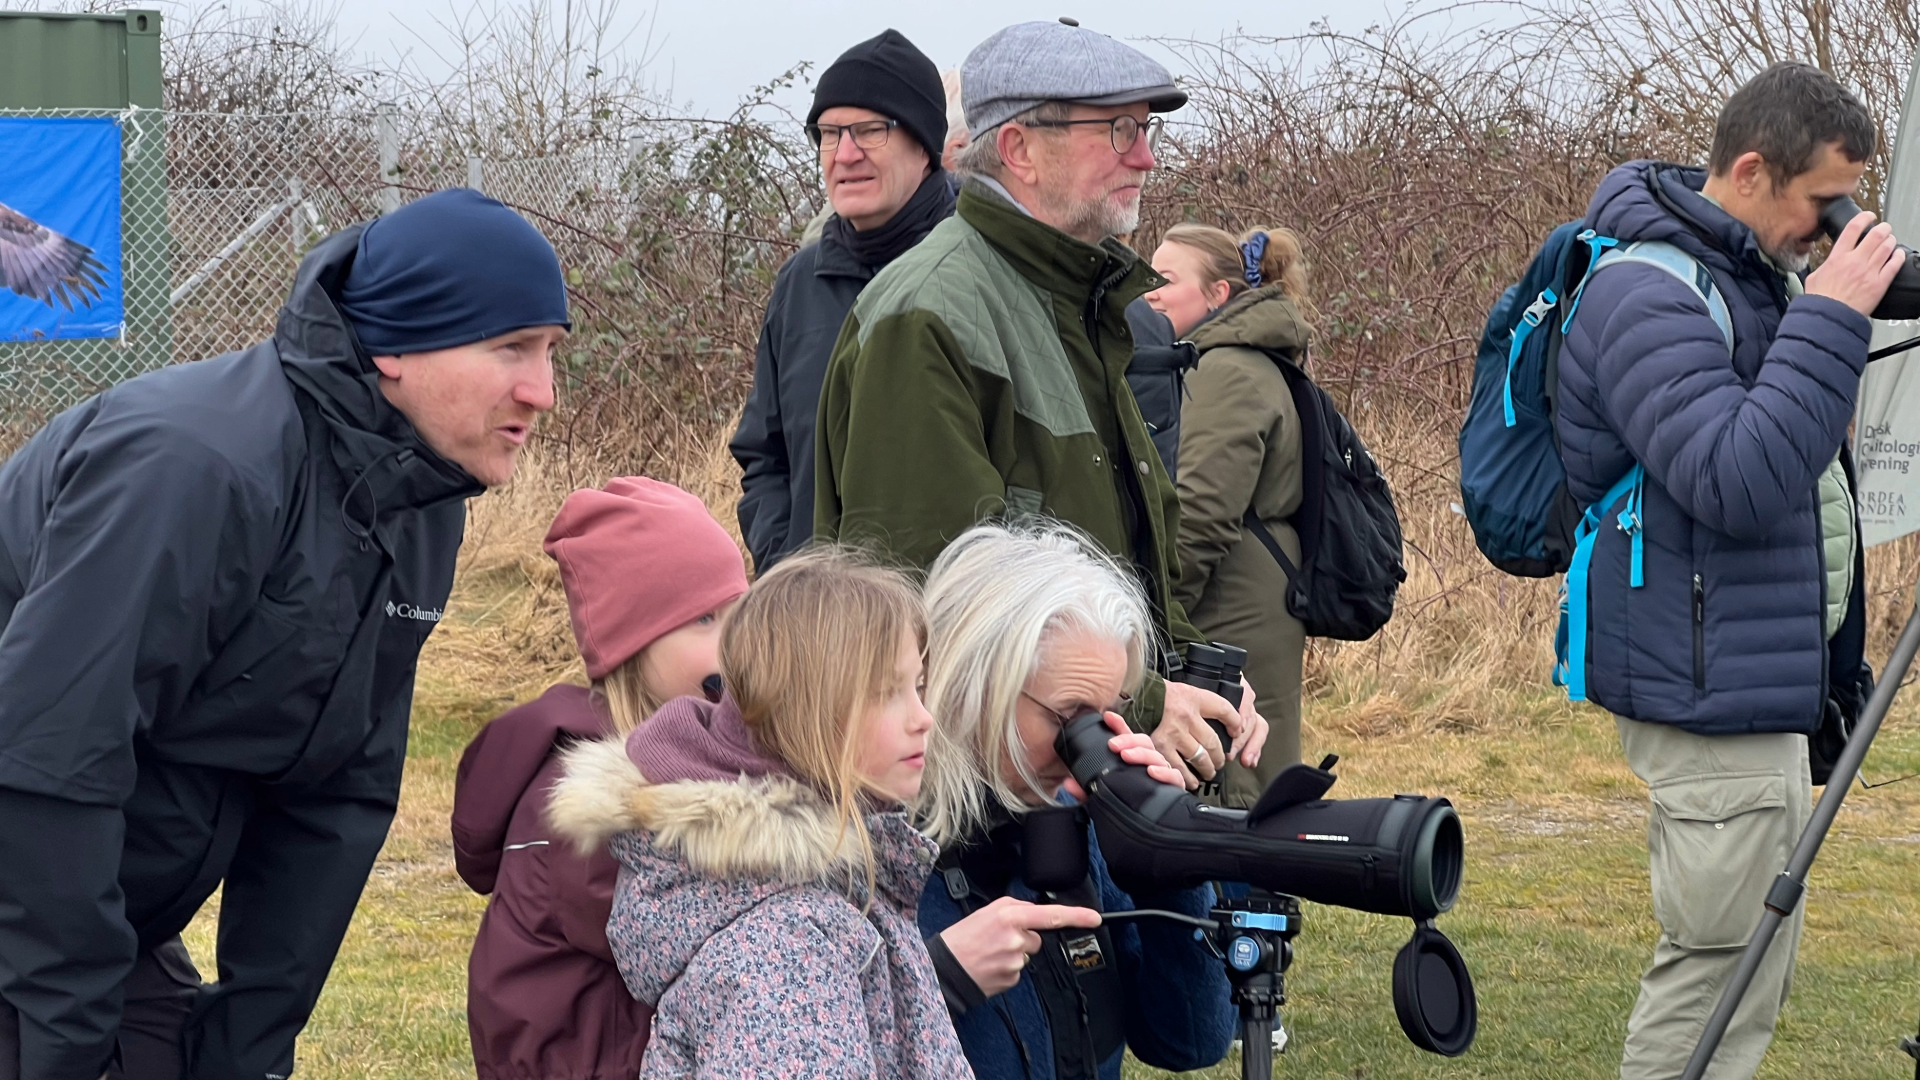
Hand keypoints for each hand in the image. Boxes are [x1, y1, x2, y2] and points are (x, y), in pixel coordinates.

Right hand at [939, 896, 1101, 995]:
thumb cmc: (962, 937)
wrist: (944, 968)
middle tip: (997, 939)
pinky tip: (991, 965)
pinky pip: (1019, 971)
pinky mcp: (1012, 979)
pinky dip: (1007, 968)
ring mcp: (1015, 962)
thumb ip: (1015, 908)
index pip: (1051, 915)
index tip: (1094, 918)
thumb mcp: (987, 911)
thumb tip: (1034, 915)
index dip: (1076, 916)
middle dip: (1023, 937)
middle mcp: (1016, 939)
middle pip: (1036, 938)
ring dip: (1013, 953)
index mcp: (1010, 916)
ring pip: (1027, 955)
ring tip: (990, 952)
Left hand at [1062, 711, 1182, 800]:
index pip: (1126, 737)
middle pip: (1142, 741)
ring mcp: (1162, 772)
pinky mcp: (1173, 787)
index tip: (1107, 717)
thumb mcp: (1102, 797)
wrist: (1150, 826)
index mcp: (1132, 758)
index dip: (1118, 725)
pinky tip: (1151, 772)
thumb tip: (1068, 784)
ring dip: (1141, 753)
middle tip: (1113, 745)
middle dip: (1127, 740)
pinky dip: (1163, 772)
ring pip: (1156, 755)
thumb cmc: (1127, 804)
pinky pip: (1173, 776)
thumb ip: (1085, 791)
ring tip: (1127, 756)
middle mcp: (1147, 762)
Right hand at [1156, 680, 1264, 789]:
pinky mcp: (1160, 747)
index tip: (1237, 731)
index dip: (1235, 723)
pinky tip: (1190, 781)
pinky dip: (1186, 777)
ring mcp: (1173, 733)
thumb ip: (1196, 703)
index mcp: (1193, 698)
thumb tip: (1219, 718)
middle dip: (1219, 757)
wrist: (1127, 697)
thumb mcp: (1179, 690)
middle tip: (1219, 762)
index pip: (1225, 711)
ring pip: (1200, 759)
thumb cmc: (1153, 694)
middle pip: (1214, 743)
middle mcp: (1186, 716)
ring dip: (1206, 769)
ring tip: (1207, 772)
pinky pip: (1178, 768)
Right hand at [1806, 209, 1903, 315]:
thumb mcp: (1815, 276)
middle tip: (1884, 228)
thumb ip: (1826, 265)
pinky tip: (1898, 255)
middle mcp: (1855, 261)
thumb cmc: (1820, 301)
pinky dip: (1898, 256)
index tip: (1869, 216)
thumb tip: (1830, 262)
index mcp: (1838, 257)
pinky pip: (1894, 265)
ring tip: (1890, 240)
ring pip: (1887, 247)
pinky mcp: (1879, 284)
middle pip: (1876, 234)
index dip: (1864, 217)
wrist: (1828, 318)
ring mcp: (1869, 272)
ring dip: (1891, 240)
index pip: (1853, 228)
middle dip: (1883, 228)